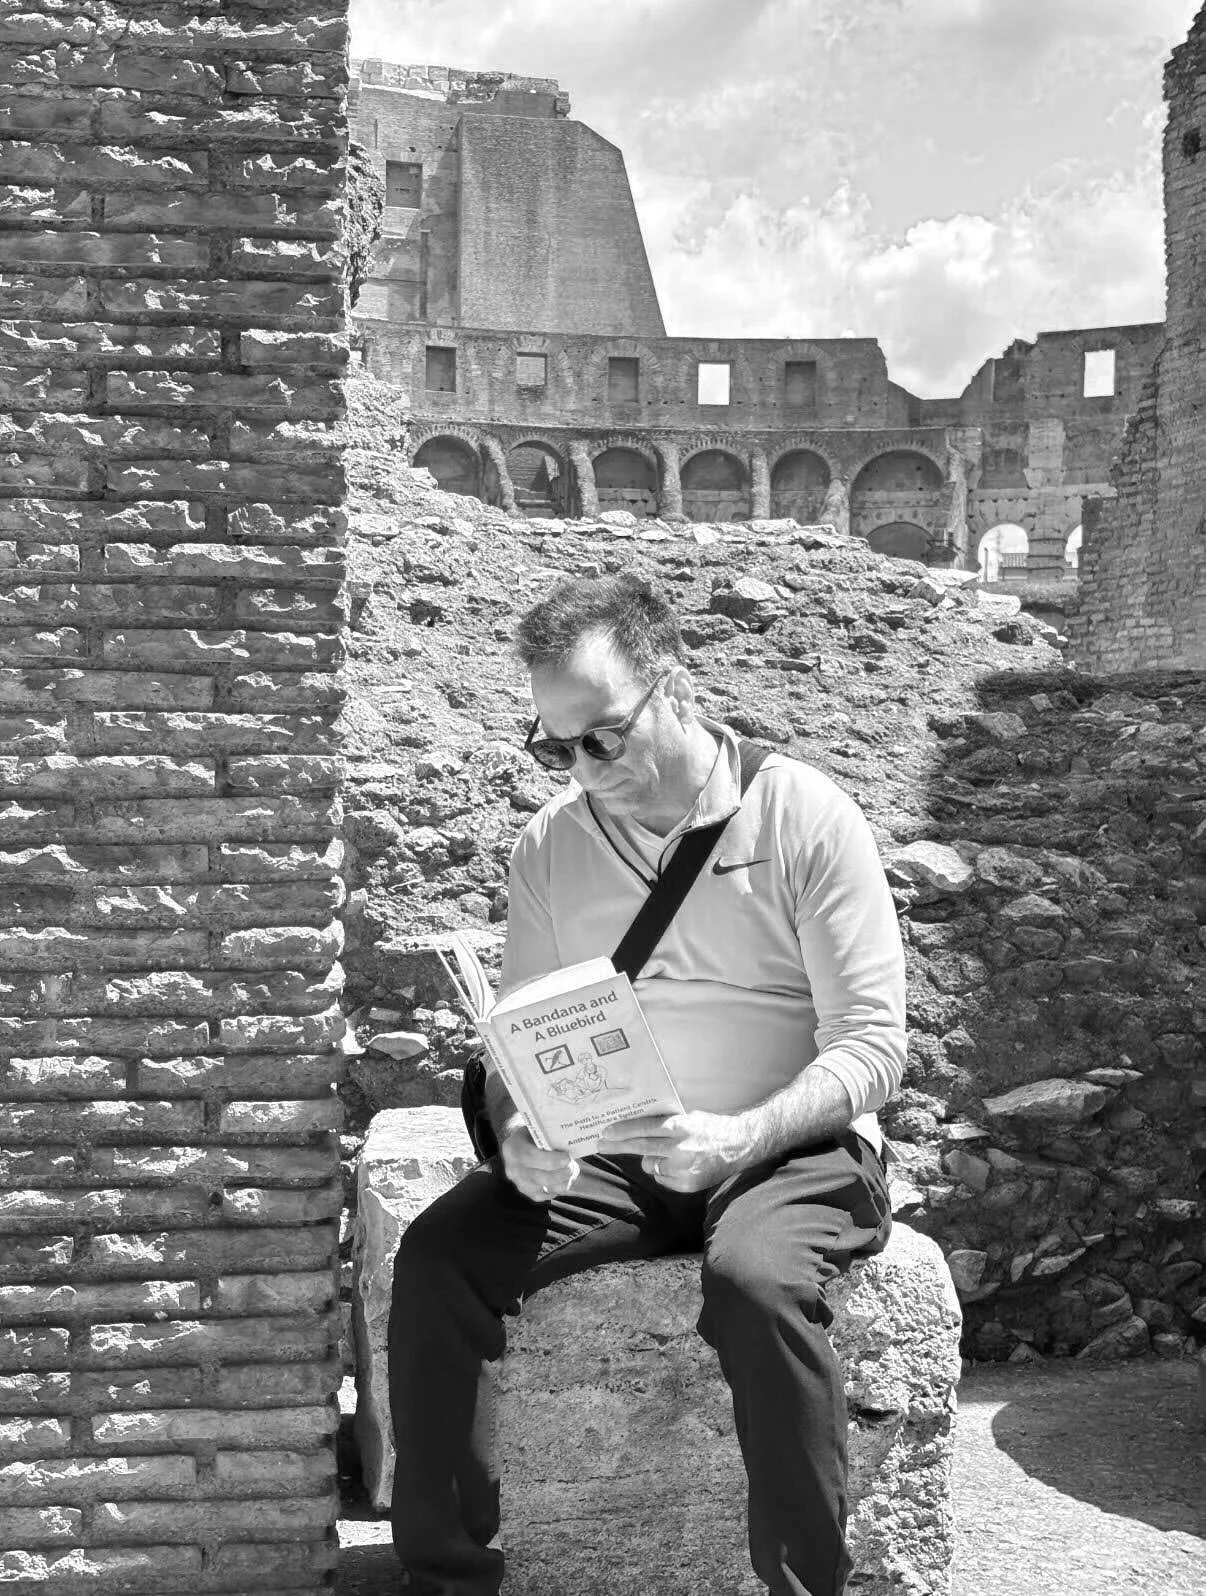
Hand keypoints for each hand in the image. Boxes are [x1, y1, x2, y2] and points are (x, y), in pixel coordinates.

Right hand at [499, 1123, 579, 1203]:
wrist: (521, 1145)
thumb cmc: (532, 1134)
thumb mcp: (535, 1128)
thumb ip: (548, 1134)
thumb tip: (569, 1138)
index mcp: (512, 1148)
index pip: (530, 1157)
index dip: (550, 1160)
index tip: (567, 1158)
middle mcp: (512, 1168)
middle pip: (538, 1177)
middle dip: (560, 1174)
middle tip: (573, 1166)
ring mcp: (519, 1183)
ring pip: (544, 1188)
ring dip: (563, 1182)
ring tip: (573, 1171)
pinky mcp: (528, 1193)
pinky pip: (546, 1195)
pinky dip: (558, 1188)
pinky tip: (564, 1179)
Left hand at [596, 1111, 755, 1192]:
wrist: (740, 1146)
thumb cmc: (710, 1128)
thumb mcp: (688, 1117)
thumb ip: (665, 1123)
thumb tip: (634, 1127)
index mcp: (681, 1127)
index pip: (644, 1128)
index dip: (623, 1130)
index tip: (606, 1131)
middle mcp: (681, 1148)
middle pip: (640, 1147)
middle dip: (618, 1146)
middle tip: (602, 1144)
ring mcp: (684, 1168)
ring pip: (649, 1165)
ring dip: (650, 1159)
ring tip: (667, 1152)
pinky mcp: (687, 1184)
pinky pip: (661, 1178)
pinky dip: (664, 1172)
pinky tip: (678, 1164)